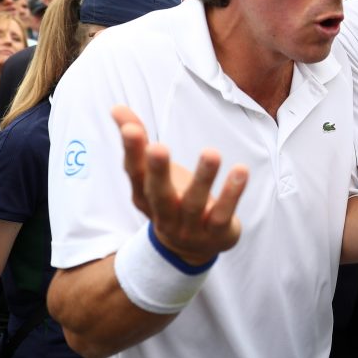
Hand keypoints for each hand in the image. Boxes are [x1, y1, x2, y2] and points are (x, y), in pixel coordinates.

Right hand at [113, 105, 248, 266]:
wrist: (189, 251)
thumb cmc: (170, 199)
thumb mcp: (153, 173)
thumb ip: (139, 140)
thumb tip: (116, 107)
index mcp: (144, 195)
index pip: (135, 173)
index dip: (132, 152)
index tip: (130, 128)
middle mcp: (163, 213)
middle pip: (158, 193)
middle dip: (157, 171)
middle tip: (157, 147)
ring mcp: (189, 226)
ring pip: (193, 203)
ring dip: (203, 178)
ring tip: (211, 153)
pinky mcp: (216, 232)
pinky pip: (223, 213)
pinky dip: (231, 194)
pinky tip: (241, 171)